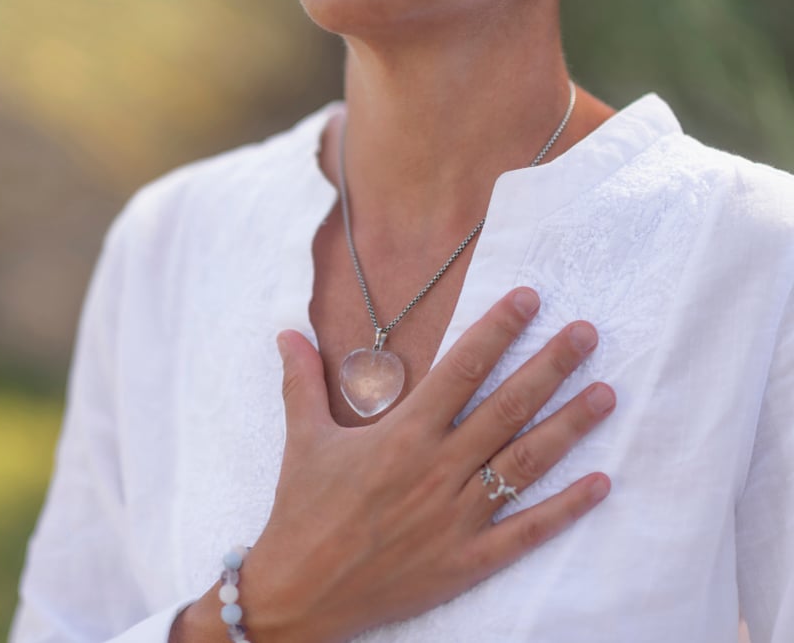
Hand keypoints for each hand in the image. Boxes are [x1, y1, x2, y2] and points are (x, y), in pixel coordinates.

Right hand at [173, 288, 613, 642]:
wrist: (299, 593)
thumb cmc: (301, 512)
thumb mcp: (302, 440)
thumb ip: (302, 382)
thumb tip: (286, 334)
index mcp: (402, 437)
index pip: (461, 370)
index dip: (497, 330)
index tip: (529, 299)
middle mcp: (438, 470)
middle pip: (507, 408)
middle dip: (550, 366)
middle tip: (587, 333)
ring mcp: (457, 518)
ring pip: (526, 463)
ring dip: (569, 426)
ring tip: (606, 393)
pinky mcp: (467, 561)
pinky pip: (526, 532)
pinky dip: (565, 508)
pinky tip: (600, 482)